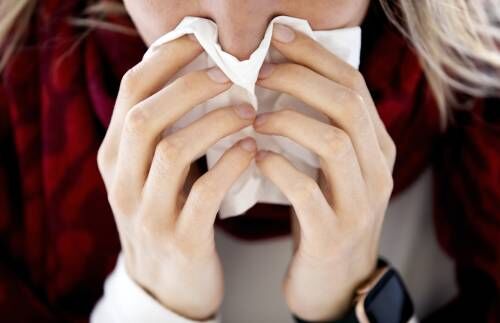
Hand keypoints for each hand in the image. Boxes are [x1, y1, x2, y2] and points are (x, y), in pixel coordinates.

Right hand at [97, 35, 257, 319]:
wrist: (166, 285)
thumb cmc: (168, 215)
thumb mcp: (151, 174)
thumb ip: (164, 131)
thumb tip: (197, 75)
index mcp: (115, 157)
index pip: (131, 93)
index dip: (165, 60)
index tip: (200, 40)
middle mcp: (122, 182)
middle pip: (146, 116)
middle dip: (189, 85)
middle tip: (230, 71)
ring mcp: (147, 213)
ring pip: (173, 150)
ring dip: (215, 123)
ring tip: (249, 111)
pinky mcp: (180, 238)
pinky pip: (204, 193)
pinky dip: (230, 165)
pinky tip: (253, 151)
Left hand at [253, 24, 396, 320]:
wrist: (336, 283)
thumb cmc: (323, 217)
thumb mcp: (329, 171)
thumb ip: (317, 131)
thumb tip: (278, 81)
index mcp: (376, 148)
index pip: (353, 86)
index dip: (315, 57)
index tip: (279, 37)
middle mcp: (377, 170)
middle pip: (346, 105)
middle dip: (300, 78)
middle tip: (259, 71)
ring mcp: (360, 203)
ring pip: (334, 142)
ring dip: (288, 121)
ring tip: (253, 117)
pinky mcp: (333, 234)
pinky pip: (307, 191)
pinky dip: (278, 166)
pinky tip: (255, 157)